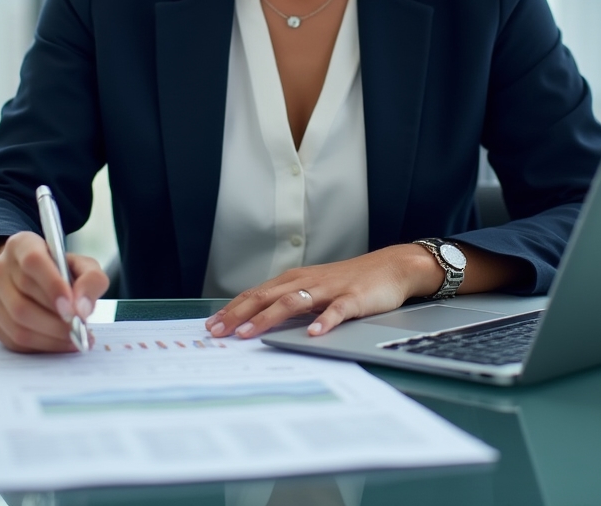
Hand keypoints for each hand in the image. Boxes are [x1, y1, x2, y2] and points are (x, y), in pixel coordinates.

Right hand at [0, 231, 109, 352]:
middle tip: (81, 329)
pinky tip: (60, 342)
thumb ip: (91, 280)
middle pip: (24, 299)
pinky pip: (14, 340)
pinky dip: (42, 345)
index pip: (33, 261)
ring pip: (17, 323)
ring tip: (75, 337)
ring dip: (51, 336)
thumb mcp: (82, 265)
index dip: (53, 285)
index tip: (73, 308)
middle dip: (57, 321)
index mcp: (21, 244)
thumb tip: (82, 309)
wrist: (33, 278)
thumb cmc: (60, 270)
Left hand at [205, 244, 443, 339]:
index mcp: (294, 281)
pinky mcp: (353, 299)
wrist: (390, 268)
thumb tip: (257, 322)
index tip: (211, 326)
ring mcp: (330, 289)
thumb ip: (289, 303)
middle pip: (266, 296)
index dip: (232, 309)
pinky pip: (337, 311)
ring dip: (269, 318)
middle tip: (218, 332)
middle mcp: (307, 282)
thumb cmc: (349, 282)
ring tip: (250, 333)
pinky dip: (324, 322)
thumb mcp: (314, 290)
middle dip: (239, 314)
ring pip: (293, 302)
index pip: (256, 295)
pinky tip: (313, 333)